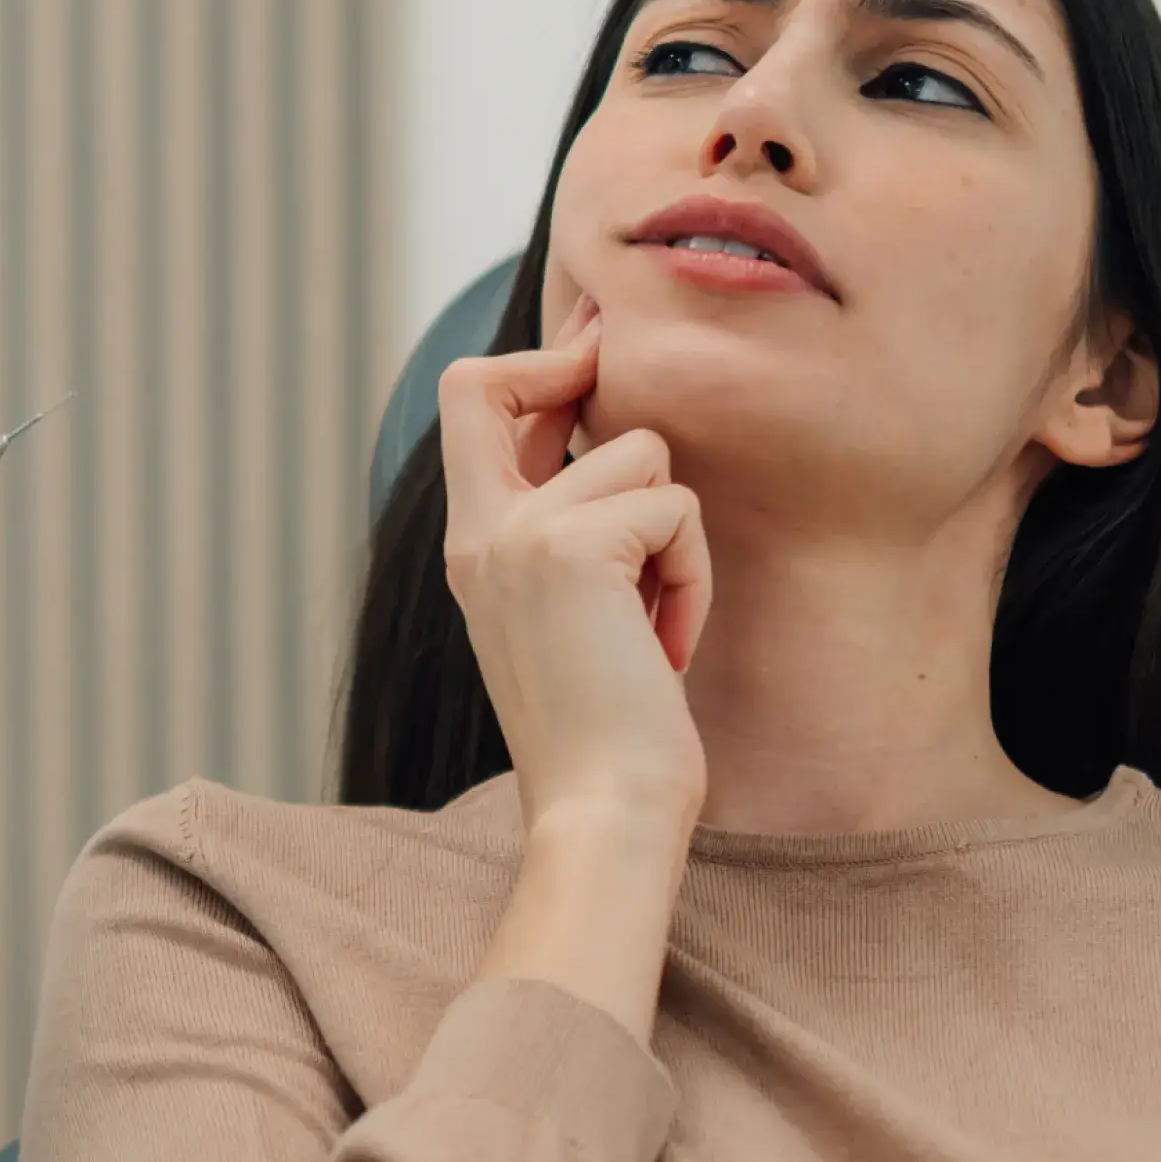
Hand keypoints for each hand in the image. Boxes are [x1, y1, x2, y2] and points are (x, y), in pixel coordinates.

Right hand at [437, 294, 712, 834]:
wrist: (605, 812)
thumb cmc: (611, 732)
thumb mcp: (577, 617)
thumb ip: (575, 535)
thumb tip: (622, 449)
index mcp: (474, 548)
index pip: (469, 406)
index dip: (532, 365)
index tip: (589, 349)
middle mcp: (480, 532)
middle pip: (492, 380)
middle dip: (569, 364)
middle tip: (611, 362)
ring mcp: (519, 534)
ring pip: (640, 454)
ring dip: (674, 539)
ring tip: (655, 622)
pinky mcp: (575, 547)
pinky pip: (676, 510)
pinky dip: (691, 578)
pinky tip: (668, 646)